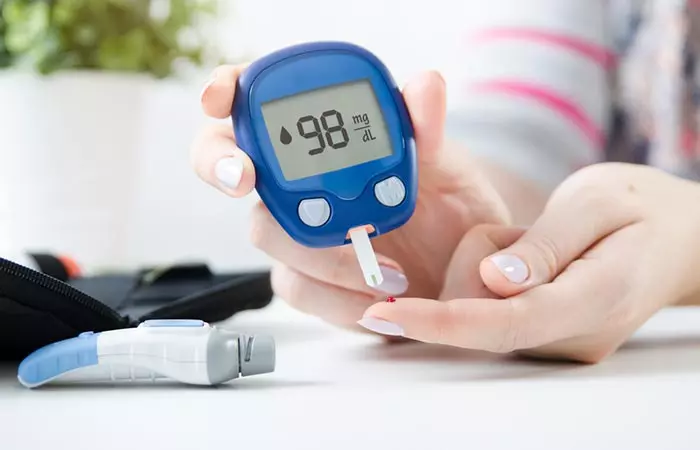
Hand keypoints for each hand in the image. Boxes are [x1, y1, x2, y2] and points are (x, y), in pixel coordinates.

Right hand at [191, 65, 509, 329]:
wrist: (459, 265)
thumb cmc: (444, 203)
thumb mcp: (442, 161)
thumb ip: (426, 126)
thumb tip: (425, 85)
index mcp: (320, 137)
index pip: (255, 100)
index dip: (223, 90)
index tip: (219, 99)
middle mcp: (296, 181)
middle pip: (228, 163)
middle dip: (221, 164)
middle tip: (245, 177)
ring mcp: (296, 231)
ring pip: (264, 232)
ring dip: (317, 250)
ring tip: (385, 270)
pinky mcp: (309, 280)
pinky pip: (297, 287)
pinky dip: (335, 296)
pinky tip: (375, 299)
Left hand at [361, 163, 699, 361]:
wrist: (679, 238)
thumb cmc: (641, 209)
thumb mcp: (596, 203)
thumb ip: (544, 245)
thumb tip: (494, 281)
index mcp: (596, 297)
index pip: (505, 323)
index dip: (441, 321)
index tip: (388, 312)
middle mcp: (575, 334)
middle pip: (484, 318)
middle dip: (468, 271)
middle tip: (511, 234)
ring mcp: (562, 342)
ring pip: (483, 314)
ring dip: (483, 270)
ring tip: (533, 241)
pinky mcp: (547, 337)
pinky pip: (494, 312)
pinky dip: (493, 281)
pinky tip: (526, 260)